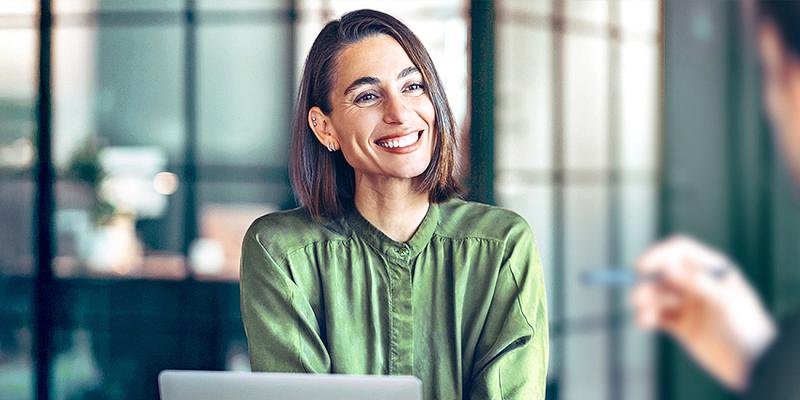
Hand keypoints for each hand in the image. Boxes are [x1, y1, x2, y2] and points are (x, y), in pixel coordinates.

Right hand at [631, 235, 775, 390]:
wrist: (754, 364)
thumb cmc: (746, 326)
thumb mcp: (726, 300)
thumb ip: (697, 282)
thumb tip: (667, 267)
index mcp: (712, 270)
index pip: (680, 252)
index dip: (659, 255)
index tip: (641, 267)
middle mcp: (697, 283)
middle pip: (663, 273)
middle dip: (648, 282)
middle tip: (639, 296)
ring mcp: (688, 304)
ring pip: (657, 295)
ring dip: (644, 300)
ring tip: (642, 312)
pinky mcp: (681, 325)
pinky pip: (657, 316)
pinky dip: (646, 317)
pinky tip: (643, 322)